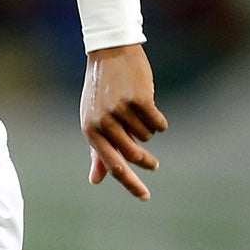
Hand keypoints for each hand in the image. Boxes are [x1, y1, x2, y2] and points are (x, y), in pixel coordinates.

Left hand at [80, 44, 166, 200]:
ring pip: (147, 136)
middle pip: (132, 156)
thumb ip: (97, 151)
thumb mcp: (93, 120)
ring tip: (137, 112)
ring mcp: (121, 111)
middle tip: (155, 166)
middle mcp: (104, 123)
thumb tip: (96, 180)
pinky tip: (150, 106)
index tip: (145, 197)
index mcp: (90, 130)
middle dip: (146, 163)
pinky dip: (159, 120)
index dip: (130, 183)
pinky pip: (158, 123)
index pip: (112, 166)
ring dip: (147, 129)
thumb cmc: (101, 90)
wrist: (109, 53)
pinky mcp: (140, 99)